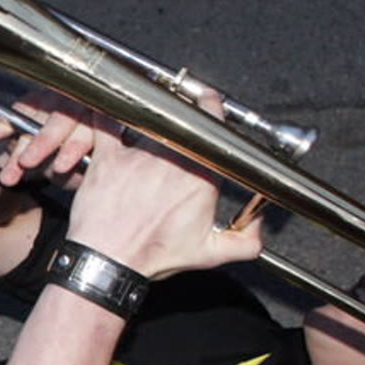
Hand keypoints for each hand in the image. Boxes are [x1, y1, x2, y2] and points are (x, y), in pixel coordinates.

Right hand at [0, 89, 93, 189]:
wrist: (50, 157)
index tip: (60, 166)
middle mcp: (75, 106)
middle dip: (42, 144)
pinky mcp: (25, 108)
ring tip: (8, 176)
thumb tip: (88, 177)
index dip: (74, 147)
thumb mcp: (84, 171)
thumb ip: (88, 172)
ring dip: (16, 151)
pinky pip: (9, 117)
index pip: (88, 128)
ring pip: (32, 125)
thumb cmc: (73, 165)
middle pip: (60, 121)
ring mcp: (48, 105)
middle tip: (28, 162)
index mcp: (97, 120)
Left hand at [63, 103, 262, 279]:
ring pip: (150, 122)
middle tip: (182, 104)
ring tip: (152, 113)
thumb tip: (259, 225)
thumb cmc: (152, 256)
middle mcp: (171, 162)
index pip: (214, 131)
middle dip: (183, 113)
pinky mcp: (108, 159)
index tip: (209, 101)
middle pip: (182, 123)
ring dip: (152, 117)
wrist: (109, 262)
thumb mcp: (209, 254)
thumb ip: (246, 241)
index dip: (212, 110)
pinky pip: (105, 125)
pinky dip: (104, 113)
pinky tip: (107, 104)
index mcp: (199, 179)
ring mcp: (138, 157)